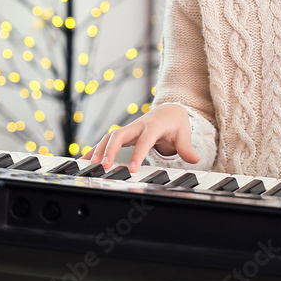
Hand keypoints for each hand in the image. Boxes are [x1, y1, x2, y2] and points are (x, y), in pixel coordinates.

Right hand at [82, 103, 198, 170]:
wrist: (169, 111)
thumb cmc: (175, 123)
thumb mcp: (184, 134)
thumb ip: (186, 147)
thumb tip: (195, 158)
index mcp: (153, 126)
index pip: (144, 141)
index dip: (138, 154)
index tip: (132, 169)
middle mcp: (138, 126)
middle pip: (119, 135)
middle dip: (110, 150)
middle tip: (104, 166)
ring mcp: (129, 129)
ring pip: (110, 137)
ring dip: (99, 150)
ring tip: (90, 166)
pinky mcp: (123, 135)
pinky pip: (106, 141)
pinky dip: (94, 150)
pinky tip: (84, 161)